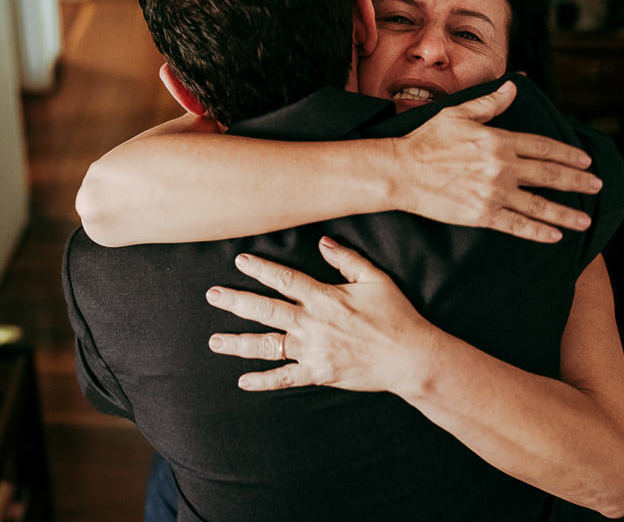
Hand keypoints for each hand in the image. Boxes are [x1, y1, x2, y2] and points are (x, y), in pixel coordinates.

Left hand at [206, 237, 431, 392]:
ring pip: (268, 346)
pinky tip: (243, 381)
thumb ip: (347, 259)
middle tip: (212, 295)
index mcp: (324, 298)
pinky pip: (286, 378)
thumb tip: (323, 242)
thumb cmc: (396, 316)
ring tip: (214, 341)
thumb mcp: (375, 279)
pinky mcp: (319, 373)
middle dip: (236, 301)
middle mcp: (313, 323)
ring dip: (239, 343)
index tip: (240, 260)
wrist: (411, 358)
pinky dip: (264, 381)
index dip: (261, 269)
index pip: (285, 280)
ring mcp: (313, 350)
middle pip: (266, 310)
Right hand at [394, 80, 600, 242]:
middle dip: (577, 182)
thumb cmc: (426, 140)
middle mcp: (502, 167)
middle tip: (596, 186)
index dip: (568, 154)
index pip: (544, 147)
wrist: (401, 171)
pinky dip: (538, 232)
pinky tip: (554, 236)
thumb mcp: (458, 114)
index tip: (585, 161)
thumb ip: (490, 103)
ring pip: (539, 205)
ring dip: (566, 214)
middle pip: (550, 175)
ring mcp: (493, 193)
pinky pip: (517, 225)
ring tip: (585, 221)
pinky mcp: (481, 214)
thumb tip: (514, 88)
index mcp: (499, 140)